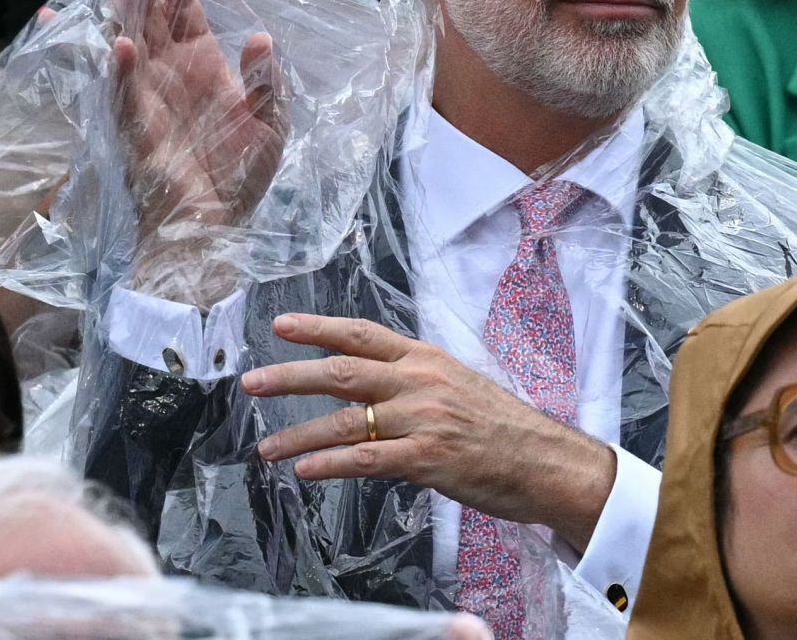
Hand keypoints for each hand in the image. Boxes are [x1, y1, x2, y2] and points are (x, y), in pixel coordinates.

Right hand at [110, 0, 286, 301]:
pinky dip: (122, 72)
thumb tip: (262, 35)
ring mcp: (148, 97)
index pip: (188, 7)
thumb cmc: (241, 175)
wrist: (216, 227)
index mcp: (201, 62)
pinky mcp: (135, 130)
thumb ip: (267, 79)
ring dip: (129, 9)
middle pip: (152, 12)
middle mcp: (169, 72)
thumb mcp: (270, 123)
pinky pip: (124, 96)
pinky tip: (123, 45)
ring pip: (131, 41)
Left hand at [242, 313, 618, 553]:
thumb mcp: (459, 385)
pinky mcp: (425, 457)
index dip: (319, 327)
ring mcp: (422, 418)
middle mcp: (420, 381)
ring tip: (265, 447)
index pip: (362, 334)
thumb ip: (416, 383)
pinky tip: (305, 471)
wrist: (545, 461)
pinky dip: (329, 464)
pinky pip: (365, 459)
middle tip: (251, 382)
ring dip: (298, 435)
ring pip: (344, 421)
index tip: (281, 325)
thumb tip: (375, 389)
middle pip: (342, 372)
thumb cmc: (503, 428)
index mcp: (426, 359)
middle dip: (290, 377)